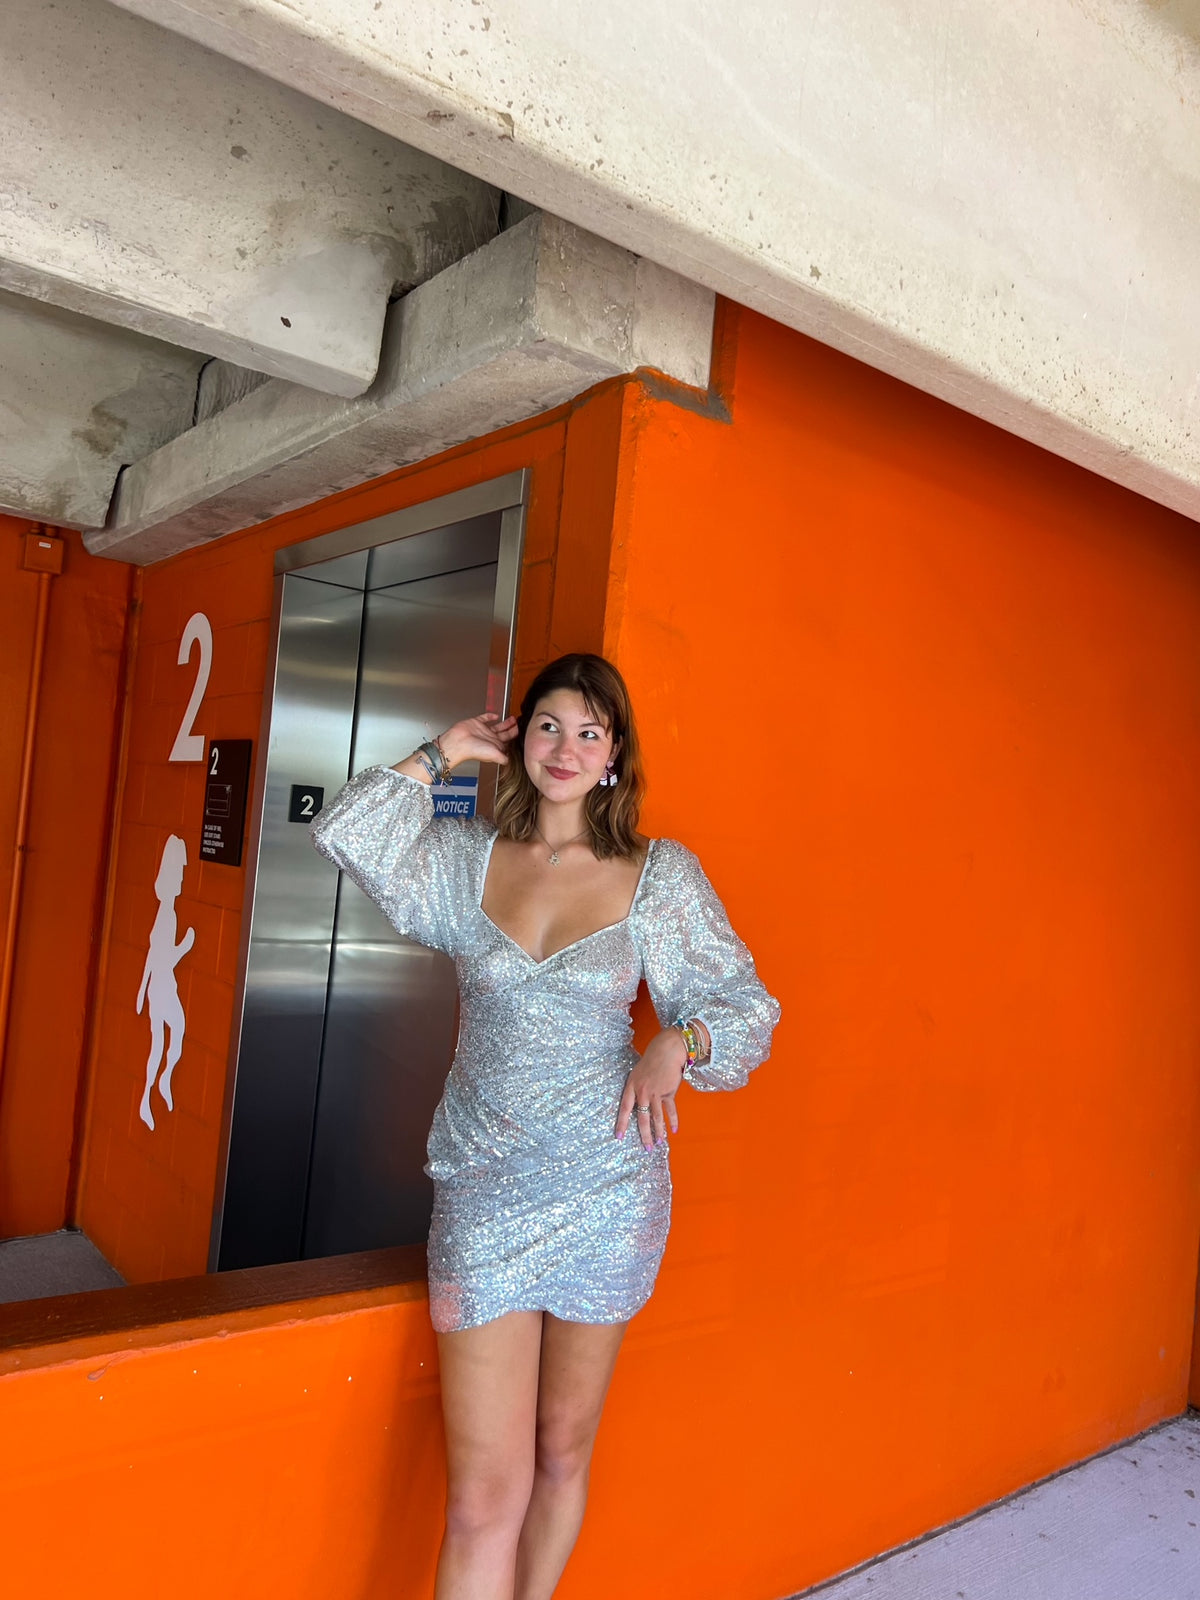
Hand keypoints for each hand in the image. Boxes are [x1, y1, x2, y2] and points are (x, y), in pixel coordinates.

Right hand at [439, 712, 518, 768]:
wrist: (457, 743)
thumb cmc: (473, 751)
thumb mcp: (494, 755)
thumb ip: (503, 758)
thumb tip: (511, 762)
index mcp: (495, 746)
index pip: (508, 741)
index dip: (514, 736)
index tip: (521, 731)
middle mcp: (489, 739)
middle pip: (504, 733)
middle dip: (512, 728)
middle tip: (518, 723)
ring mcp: (482, 731)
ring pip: (497, 726)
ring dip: (505, 722)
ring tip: (512, 718)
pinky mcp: (475, 723)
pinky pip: (484, 718)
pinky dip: (490, 716)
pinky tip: (495, 715)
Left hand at [615, 1029, 685, 1149]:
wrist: (666, 1051)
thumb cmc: (651, 1062)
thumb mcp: (637, 1074)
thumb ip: (636, 1090)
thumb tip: (636, 1107)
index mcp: (631, 1086)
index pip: (624, 1108)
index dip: (622, 1123)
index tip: (619, 1136)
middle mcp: (642, 1091)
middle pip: (642, 1117)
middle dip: (644, 1135)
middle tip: (646, 1148)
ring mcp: (656, 1092)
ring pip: (657, 1116)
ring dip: (659, 1131)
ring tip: (659, 1143)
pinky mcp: (668, 1092)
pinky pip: (670, 1110)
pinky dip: (673, 1120)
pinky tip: (674, 1130)